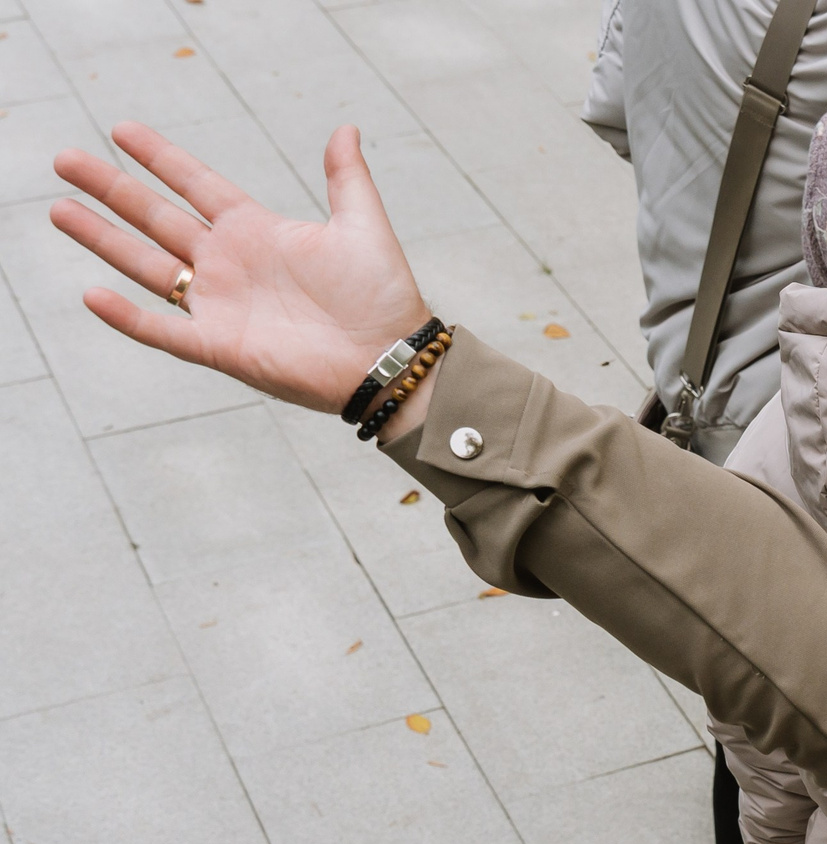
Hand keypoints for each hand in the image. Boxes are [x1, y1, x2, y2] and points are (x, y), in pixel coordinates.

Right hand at [52, 124, 429, 416]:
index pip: (195, 185)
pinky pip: (164, 331)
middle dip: (111, 189)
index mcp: (257, 231)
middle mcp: (230, 264)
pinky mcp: (222, 347)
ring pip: (147, 266)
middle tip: (65, 159)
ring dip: (103, 239)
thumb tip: (345, 129)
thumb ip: (347, 178)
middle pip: (156, 218)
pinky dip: (128, 317)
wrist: (394, 359)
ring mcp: (221, 305)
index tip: (121, 129)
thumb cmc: (384, 297)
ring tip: (59, 208)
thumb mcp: (364, 226)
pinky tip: (92, 295)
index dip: (160, 158)